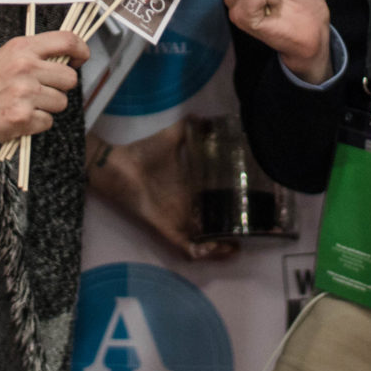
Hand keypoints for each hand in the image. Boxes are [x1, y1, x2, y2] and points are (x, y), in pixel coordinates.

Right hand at [0, 31, 83, 149]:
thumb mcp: (2, 56)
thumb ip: (31, 54)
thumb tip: (63, 57)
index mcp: (21, 48)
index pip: (67, 41)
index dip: (81, 51)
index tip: (80, 60)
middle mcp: (25, 67)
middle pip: (70, 79)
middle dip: (60, 88)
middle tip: (41, 92)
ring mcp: (24, 93)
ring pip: (61, 103)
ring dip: (47, 108)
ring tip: (25, 106)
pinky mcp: (21, 117)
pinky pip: (47, 122)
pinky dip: (35, 124)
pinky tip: (17, 119)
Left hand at [86, 123, 235, 261]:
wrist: (118, 165)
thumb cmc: (142, 154)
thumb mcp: (171, 138)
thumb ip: (188, 127)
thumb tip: (208, 118)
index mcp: (188, 191)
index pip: (212, 204)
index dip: (230, 209)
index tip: (250, 206)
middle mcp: (184, 209)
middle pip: (211, 227)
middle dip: (230, 234)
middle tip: (251, 231)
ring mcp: (176, 221)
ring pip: (201, 244)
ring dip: (219, 248)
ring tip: (236, 245)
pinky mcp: (166, 229)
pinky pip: (186, 249)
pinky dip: (202, 252)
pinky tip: (218, 246)